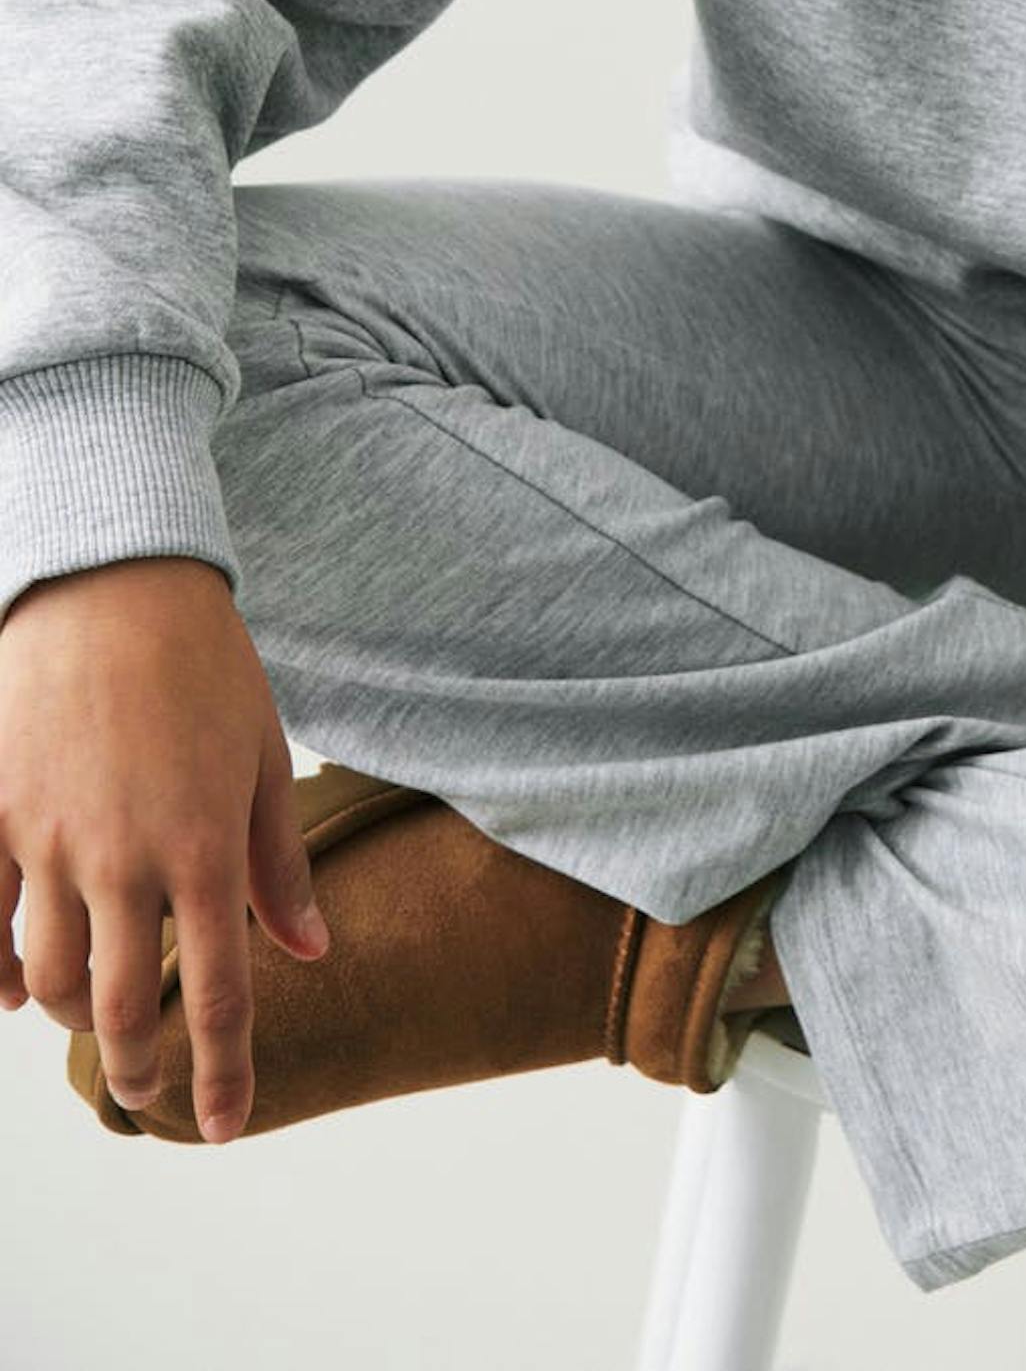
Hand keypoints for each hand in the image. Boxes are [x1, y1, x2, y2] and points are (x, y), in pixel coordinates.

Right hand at [0, 556, 330, 1142]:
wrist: (112, 583)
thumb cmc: (203, 664)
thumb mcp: (263, 756)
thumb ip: (280, 863)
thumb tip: (312, 950)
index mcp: (205, 849)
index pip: (222, 994)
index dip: (224, 1074)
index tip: (223, 1126)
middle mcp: (124, 860)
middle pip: (124, 1007)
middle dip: (138, 1065)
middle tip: (147, 1086)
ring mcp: (48, 841)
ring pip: (50, 979)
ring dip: (75, 1015)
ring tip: (96, 1017)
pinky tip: (11, 991)